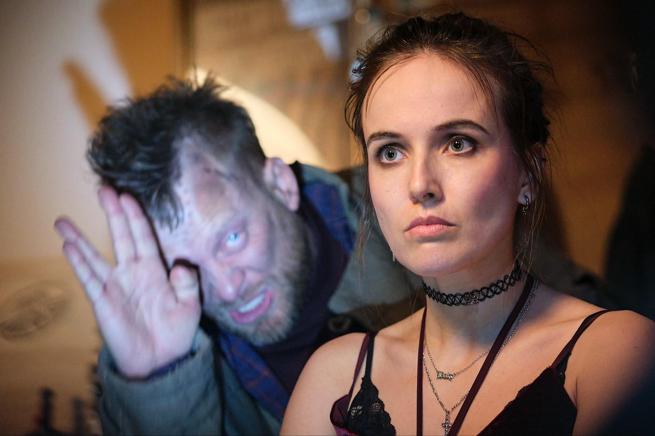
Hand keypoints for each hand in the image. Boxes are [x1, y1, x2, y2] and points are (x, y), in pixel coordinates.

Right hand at [55, 186, 200, 377]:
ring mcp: (115, 286)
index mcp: (155, 270)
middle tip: (103, 189)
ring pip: (95, 256)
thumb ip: (188, 284)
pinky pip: (89, 278)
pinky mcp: (103, 301)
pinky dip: (79, 262)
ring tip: (63, 221)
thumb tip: (181, 265)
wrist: (161, 360)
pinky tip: (68, 246)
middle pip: (120, 237)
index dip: (136, 217)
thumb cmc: (177, 331)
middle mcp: (133, 272)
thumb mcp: (190, 306)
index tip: (127, 196)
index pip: (143, 237)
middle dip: (112, 214)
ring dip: (80, 238)